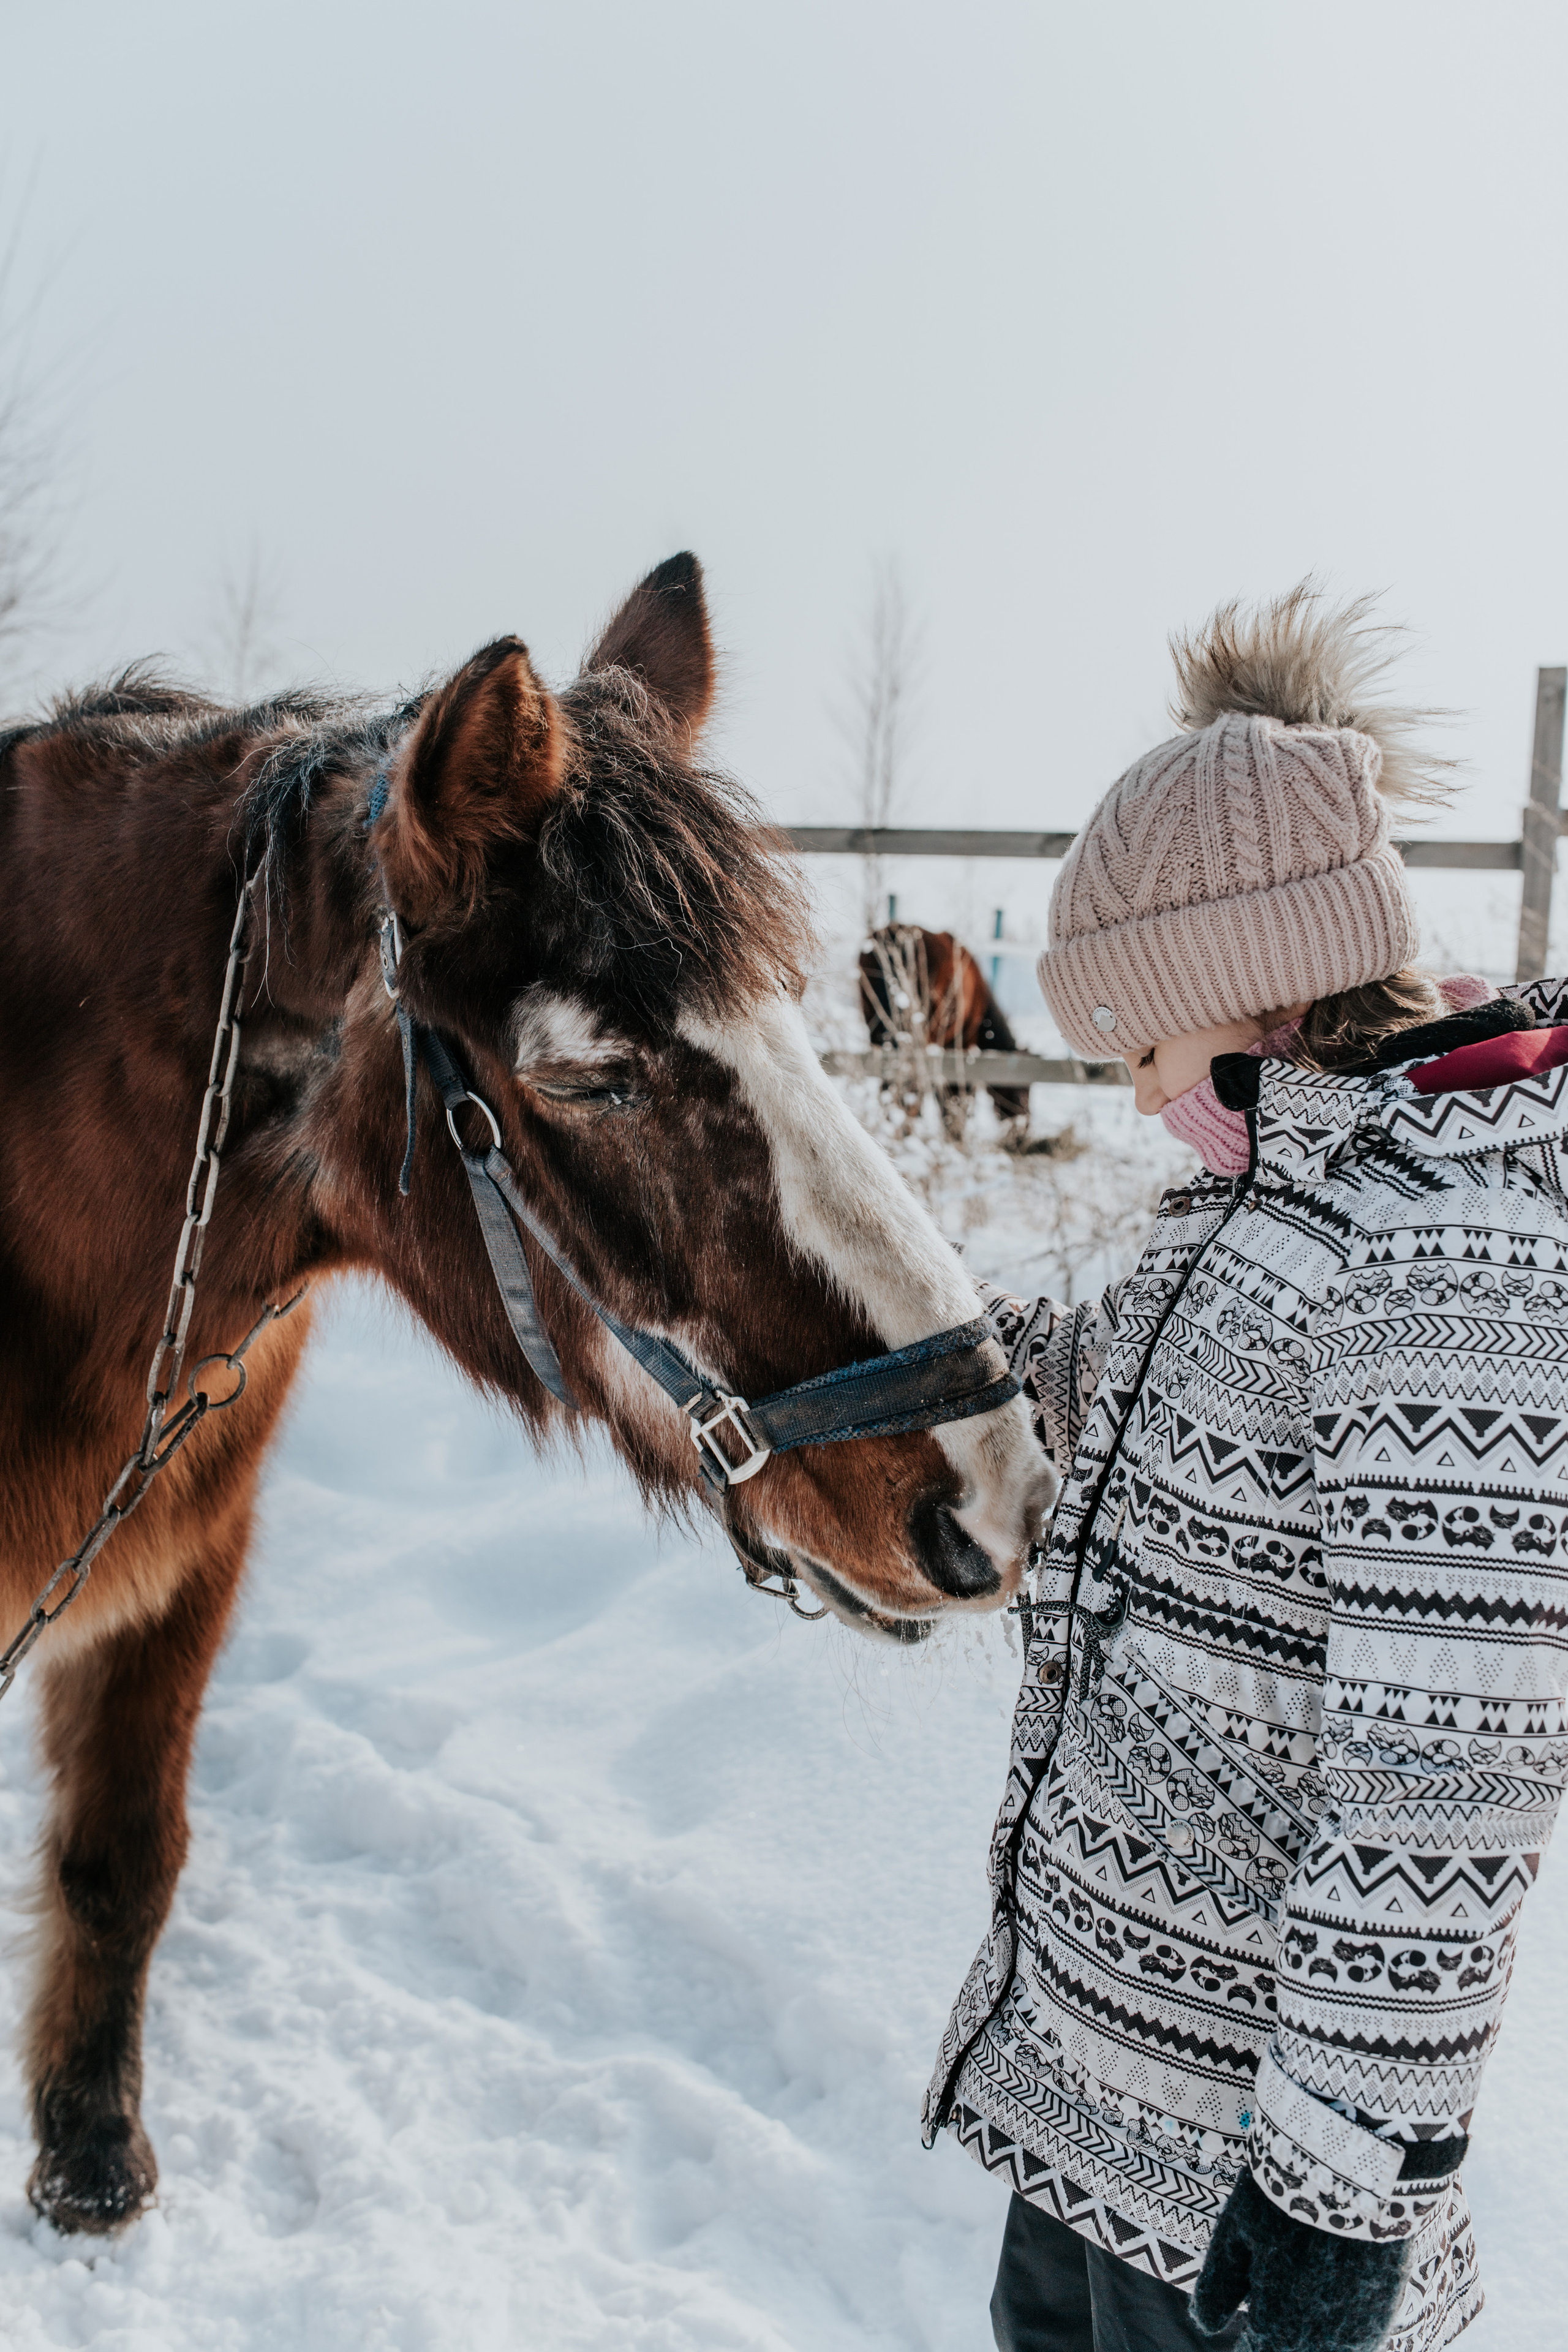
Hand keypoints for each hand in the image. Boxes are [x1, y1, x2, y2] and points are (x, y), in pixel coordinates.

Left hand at [1191, 2171, 1409, 2351]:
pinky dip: (1340, 2313)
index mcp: (1278, 2333)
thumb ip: (1218, 2288)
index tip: (1248, 2318)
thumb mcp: (1236, 2234)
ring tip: (1304, 2268)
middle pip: (1292, 2349)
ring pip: (1326, 2345)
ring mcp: (1360, 2333)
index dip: (1249, 2340)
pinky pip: (1356, 2330)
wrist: (1356, 2173)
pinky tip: (1333, 2273)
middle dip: (1278, 2331)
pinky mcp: (1387, 2310)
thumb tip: (1204, 2326)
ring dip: (1310, 2325)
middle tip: (1274, 2277)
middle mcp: (1322, 2346)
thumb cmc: (1284, 2197)